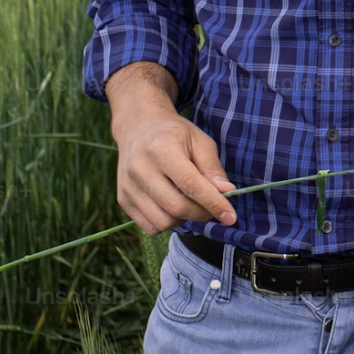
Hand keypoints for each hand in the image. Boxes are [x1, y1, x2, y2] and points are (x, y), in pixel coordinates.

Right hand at [106, 64, 236, 235]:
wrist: (138, 127)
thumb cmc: (174, 134)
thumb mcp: (200, 141)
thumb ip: (213, 167)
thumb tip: (227, 192)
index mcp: (161, 149)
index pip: (190, 184)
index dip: (213, 203)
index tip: (231, 217)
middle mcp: (140, 169)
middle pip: (176, 207)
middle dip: (202, 213)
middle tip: (215, 208)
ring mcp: (128, 186)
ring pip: (163, 221)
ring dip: (185, 220)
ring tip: (192, 203)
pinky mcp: (123, 199)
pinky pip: (150, 226)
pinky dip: (168, 223)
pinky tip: (174, 206)